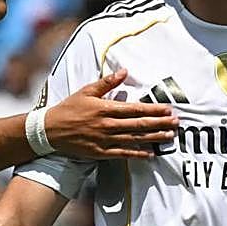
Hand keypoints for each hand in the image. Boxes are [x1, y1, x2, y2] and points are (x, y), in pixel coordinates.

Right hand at [45, 68, 177, 159]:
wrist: (50, 130)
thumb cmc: (69, 108)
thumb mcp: (86, 91)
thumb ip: (107, 82)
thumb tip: (124, 71)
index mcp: (105, 108)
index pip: (135, 109)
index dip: (153, 109)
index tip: (168, 109)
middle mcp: (107, 125)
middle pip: (139, 124)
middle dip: (160, 123)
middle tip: (176, 123)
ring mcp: (105, 140)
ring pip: (134, 139)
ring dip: (153, 138)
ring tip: (169, 137)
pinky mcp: (100, 152)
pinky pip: (122, 154)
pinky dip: (137, 154)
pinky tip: (150, 153)